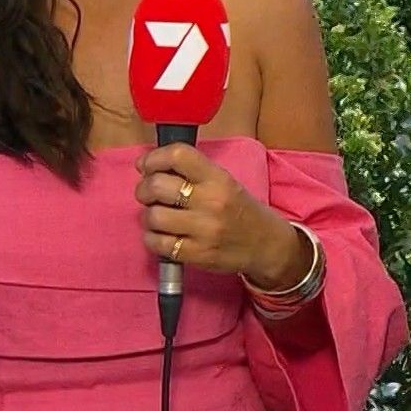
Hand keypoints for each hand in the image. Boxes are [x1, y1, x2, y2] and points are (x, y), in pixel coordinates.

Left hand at [136, 143, 304, 287]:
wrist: (267, 245)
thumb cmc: (241, 209)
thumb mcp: (225, 182)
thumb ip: (193, 173)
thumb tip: (151, 168)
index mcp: (218, 178)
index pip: (178, 156)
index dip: (154, 158)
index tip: (146, 165)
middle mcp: (211, 201)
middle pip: (157, 186)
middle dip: (144, 189)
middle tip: (149, 194)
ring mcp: (204, 230)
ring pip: (153, 216)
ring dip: (148, 216)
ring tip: (158, 216)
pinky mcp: (197, 255)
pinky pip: (157, 243)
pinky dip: (152, 238)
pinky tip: (162, 235)